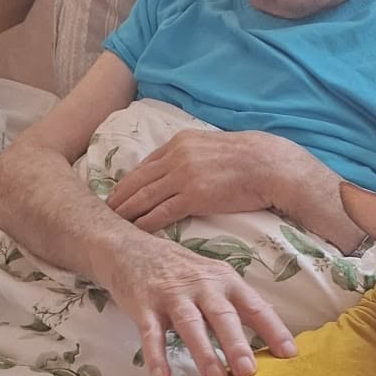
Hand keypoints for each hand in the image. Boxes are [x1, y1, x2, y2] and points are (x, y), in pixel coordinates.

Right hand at [98, 230, 295, 375]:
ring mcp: (172, 295)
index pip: (255, 306)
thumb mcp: (214, 279)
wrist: (129, 248)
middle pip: (223, 316)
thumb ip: (237, 305)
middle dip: (237, 344)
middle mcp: (202, 286)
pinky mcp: (144, 305)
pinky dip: (156, 356)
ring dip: (204, 352)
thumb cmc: (181, 271)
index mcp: (225, 281)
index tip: (290, 356)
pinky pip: (151, 333)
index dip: (273, 330)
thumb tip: (270, 338)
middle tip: (249, 373)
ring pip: (190, 325)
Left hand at [108, 129, 275, 232]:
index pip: (146, 164)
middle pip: (138, 180)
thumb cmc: (250, 158)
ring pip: (144, 197)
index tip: (118, 194)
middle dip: (119, 198)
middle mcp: (177, 156)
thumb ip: (193, 154)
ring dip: (126, 212)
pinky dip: (145, 223)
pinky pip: (161, 213)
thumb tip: (182, 168)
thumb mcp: (214, 146)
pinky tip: (136, 233)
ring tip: (113, 226)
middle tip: (104, 212)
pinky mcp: (194, 196)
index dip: (129, 181)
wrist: (272, 165)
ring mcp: (184, 176)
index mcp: (180, 141)